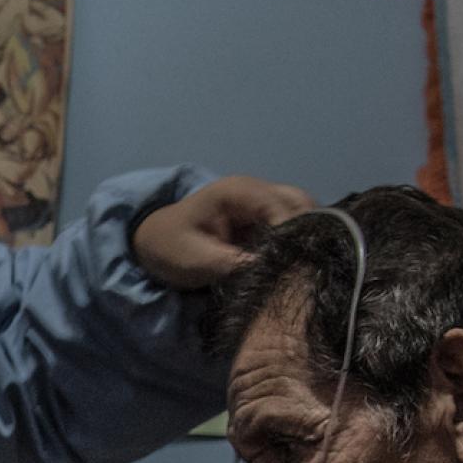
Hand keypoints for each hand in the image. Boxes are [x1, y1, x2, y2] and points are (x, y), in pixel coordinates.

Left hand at [131, 176, 316, 289]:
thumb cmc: (170, 248)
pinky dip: (300, 242)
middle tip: (307, 268)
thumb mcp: (198, 260)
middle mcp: (257, 191)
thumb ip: (235, 263)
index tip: (296, 265)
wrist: (154, 244)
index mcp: (238, 191)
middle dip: (309, 233)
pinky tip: (299, 266)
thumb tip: (274, 271)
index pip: (281, 206)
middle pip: (301, 203)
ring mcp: (263, 203)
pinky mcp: (265, 220)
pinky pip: (294, 225)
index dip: (293, 234)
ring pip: (303, 213)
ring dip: (307, 238)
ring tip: (305, 269)